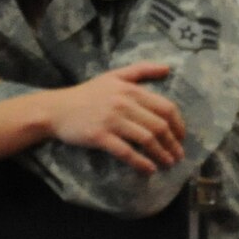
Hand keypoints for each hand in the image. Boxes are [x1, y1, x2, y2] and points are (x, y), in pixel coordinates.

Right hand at [49, 62, 185, 174]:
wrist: (56, 109)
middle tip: (179, 155)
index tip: (182, 136)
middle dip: (173, 143)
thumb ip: (141, 70)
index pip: (165, 107)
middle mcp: (124, 103)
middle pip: (159, 125)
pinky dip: (141, 162)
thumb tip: (168, 69)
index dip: (178, 124)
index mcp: (131, 89)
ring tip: (168, 164)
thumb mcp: (114, 76)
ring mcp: (112, 120)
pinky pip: (126, 151)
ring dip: (161, 154)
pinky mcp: (100, 136)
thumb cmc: (87, 93)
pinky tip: (149, 170)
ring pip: (146, 139)